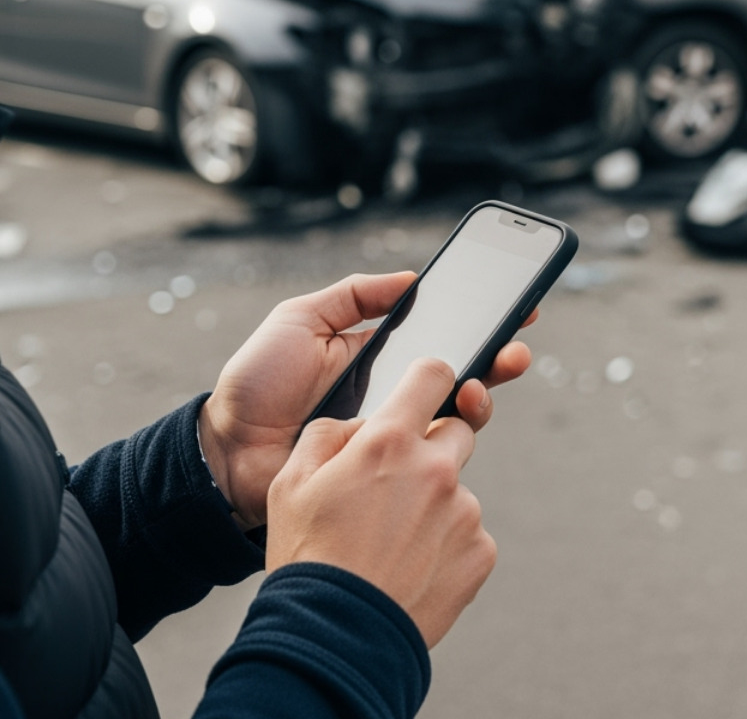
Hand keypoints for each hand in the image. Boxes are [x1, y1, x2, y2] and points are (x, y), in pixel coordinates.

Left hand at [199, 271, 534, 528]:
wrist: (228, 451)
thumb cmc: (257, 382)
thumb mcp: (300, 319)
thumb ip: (353, 296)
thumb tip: (411, 278)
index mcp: (376, 353)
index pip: (438, 333)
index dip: (478, 320)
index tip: (517, 304)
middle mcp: (392, 392)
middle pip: (459, 372)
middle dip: (497, 357)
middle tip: (516, 346)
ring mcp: (392, 430)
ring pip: (456, 412)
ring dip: (484, 391)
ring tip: (489, 376)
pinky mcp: (388, 467)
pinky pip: (432, 450)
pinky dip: (456, 430)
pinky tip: (462, 411)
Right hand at [265, 357, 495, 647]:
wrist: (336, 637)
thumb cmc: (307, 557)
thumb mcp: (290, 483)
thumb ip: (328, 434)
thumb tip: (359, 425)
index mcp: (389, 441)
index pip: (435, 374)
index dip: (429, 379)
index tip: (425, 391)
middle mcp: (437, 469)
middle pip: (458, 430)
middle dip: (430, 448)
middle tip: (393, 487)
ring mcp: (465, 512)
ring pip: (456, 490)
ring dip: (433, 504)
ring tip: (390, 544)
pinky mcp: (481, 553)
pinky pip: (467, 534)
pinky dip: (445, 545)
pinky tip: (409, 568)